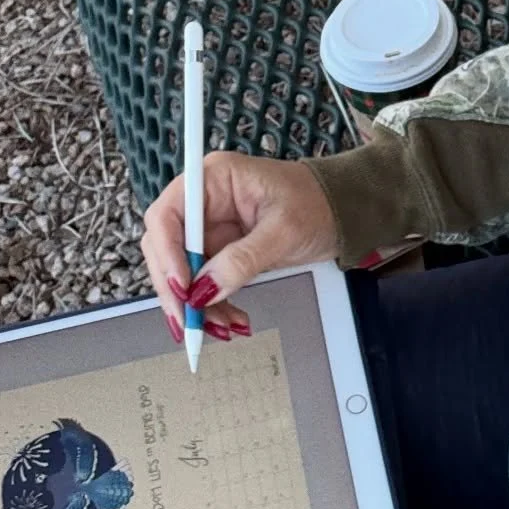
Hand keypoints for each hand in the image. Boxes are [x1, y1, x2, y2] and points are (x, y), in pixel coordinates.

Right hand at [140, 152, 339, 343]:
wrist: (342, 211)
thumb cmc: (318, 203)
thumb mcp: (283, 231)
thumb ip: (242, 260)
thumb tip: (206, 290)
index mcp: (213, 178)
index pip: (167, 216)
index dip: (167, 254)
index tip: (183, 288)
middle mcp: (204, 201)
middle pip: (166, 248)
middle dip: (177, 289)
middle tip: (191, 323)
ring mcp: (210, 228)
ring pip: (182, 273)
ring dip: (196, 305)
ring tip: (220, 329)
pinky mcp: (220, 250)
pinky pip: (204, 283)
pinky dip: (213, 306)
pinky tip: (231, 321)